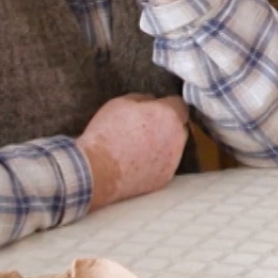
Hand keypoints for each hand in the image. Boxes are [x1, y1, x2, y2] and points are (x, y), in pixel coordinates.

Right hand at [77, 94, 188, 210]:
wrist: (97, 169)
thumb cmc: (107, 133)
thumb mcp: (120, 103)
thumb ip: (142, 98)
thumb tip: (151, 101)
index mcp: (168, 115)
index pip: (179, 105)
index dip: (167, 105)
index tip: (156, 108)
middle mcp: (177, 137)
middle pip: (179, 127)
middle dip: (168, 125)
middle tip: (147, 127)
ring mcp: (174, 160)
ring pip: (175, 147)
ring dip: (164, 143)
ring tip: (141, 146)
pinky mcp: (166, 178)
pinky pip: (167, 165)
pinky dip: (157, 162)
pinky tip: (139, 162)